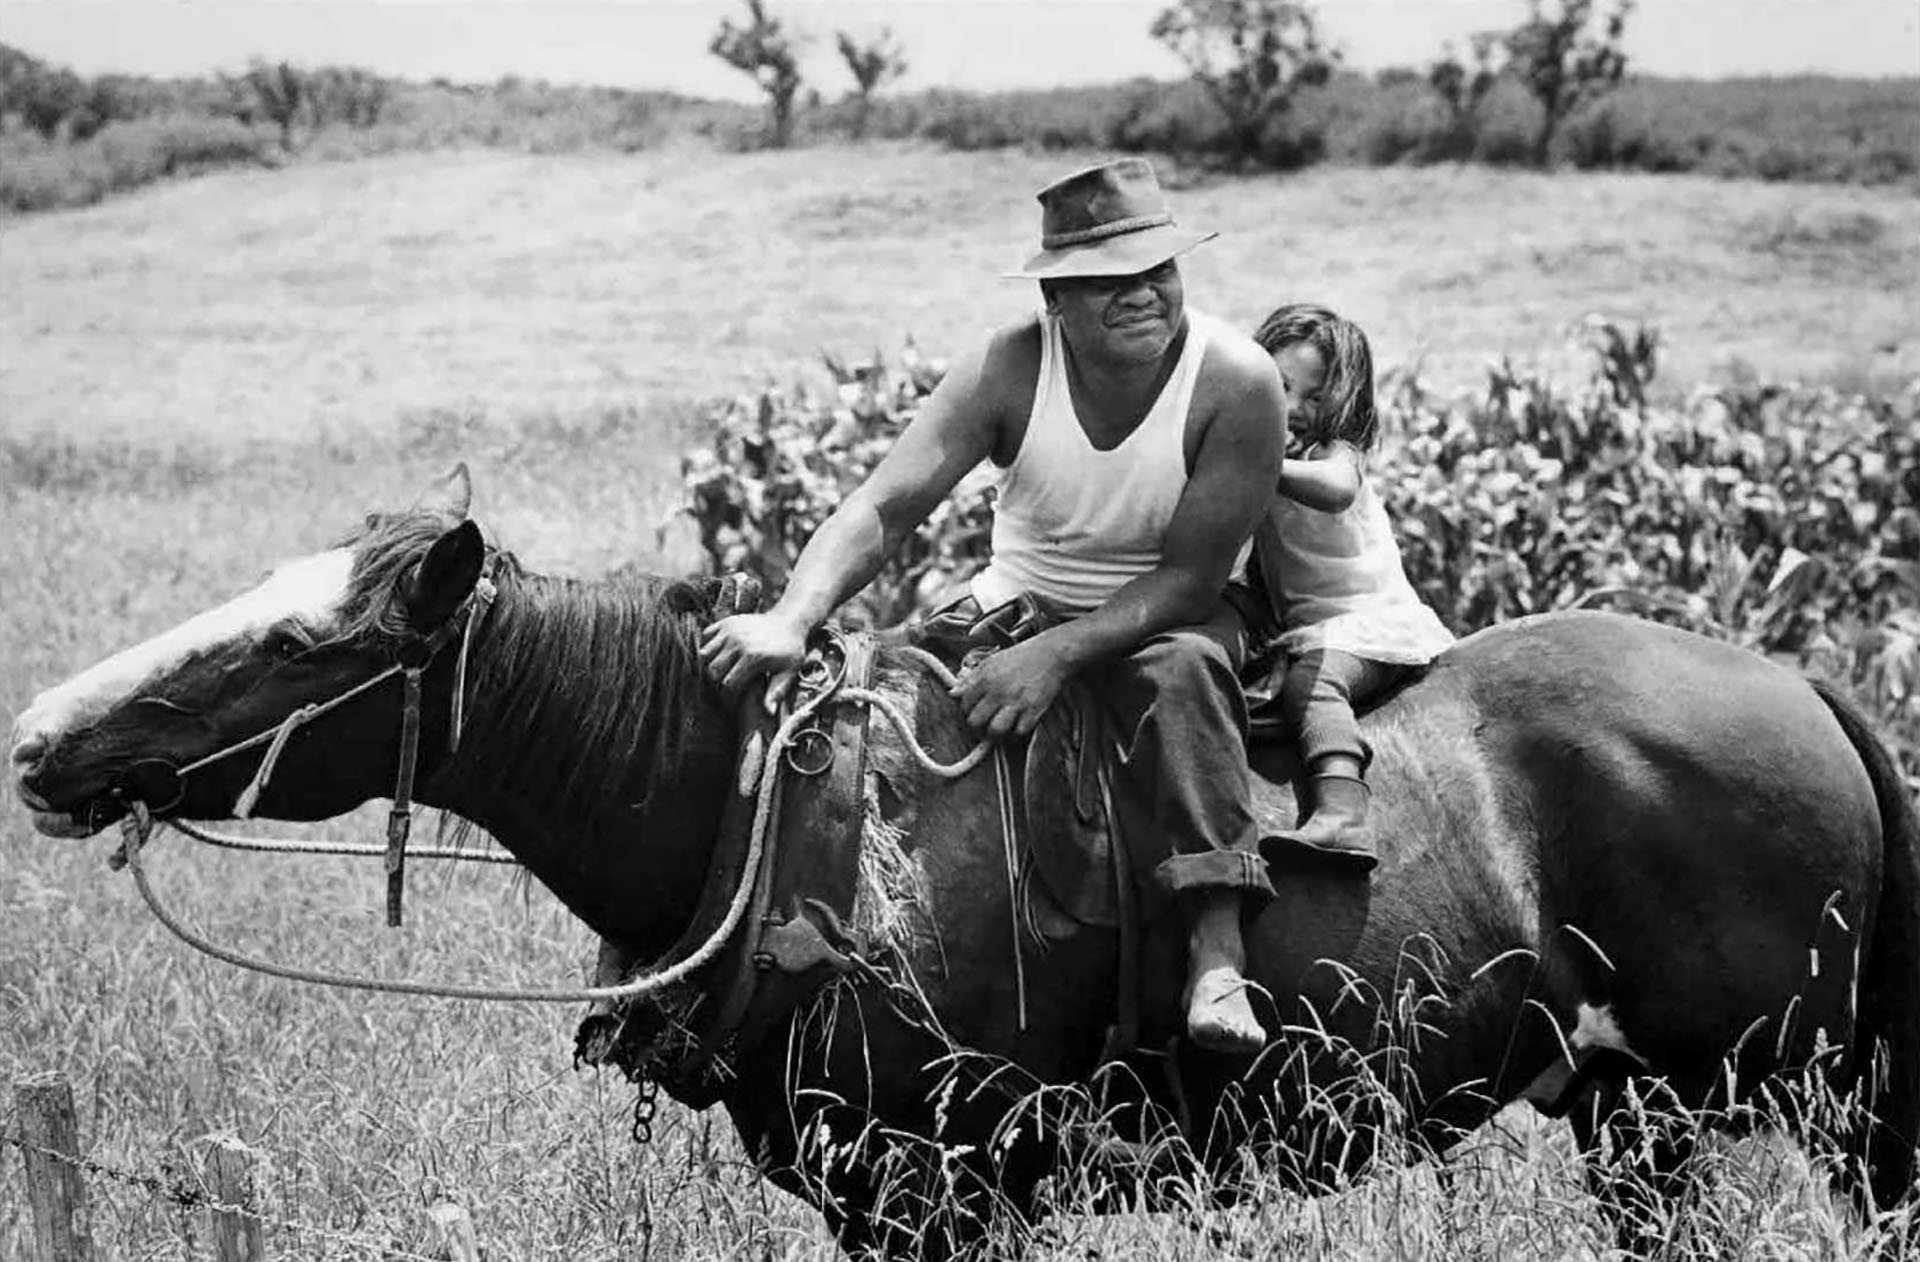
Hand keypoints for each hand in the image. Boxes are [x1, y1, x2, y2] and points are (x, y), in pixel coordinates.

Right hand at [699, 611, 808, 712]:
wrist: (790, 622)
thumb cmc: (791, 651)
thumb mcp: (789, 672)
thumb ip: (777, 691)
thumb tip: (769, 712)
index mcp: (753, 658)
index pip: (729, 684)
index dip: (728, 697)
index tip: (731, 702)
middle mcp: (738, 643)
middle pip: (713, 670)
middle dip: (716, 683)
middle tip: (722, 689)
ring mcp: (730, 631)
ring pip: (704, 654)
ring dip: (709, 665)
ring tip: (719, 673)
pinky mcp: (727, 622)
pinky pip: (705, 636)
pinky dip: (708, 646)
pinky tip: (718, 655)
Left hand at [949, 637, 1072, 738]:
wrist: (1050, 654)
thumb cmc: (1020, 657)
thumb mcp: (991, 662)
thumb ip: (971, 679)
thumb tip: (953, 693)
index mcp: (985, 678)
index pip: (964, 704)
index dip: (966, 711)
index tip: (973, 712)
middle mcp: (998, 691)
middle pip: (975, 721)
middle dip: (977, 727)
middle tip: (982, 725)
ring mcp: (1016, 702)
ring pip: (995, 730)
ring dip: (995, 735)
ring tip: (997, 731)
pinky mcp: (1033, 710)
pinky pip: (1019, 732)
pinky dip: (1016, 733)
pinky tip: (1016, 727)